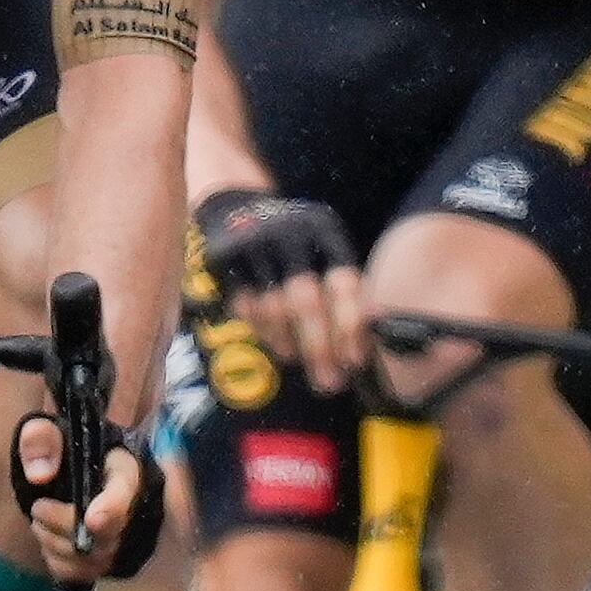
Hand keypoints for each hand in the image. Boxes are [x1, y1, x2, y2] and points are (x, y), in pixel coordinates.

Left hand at [10, 420, 163, 584]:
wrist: (65, 475)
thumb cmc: (61, 449)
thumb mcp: (47, 431)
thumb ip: (41, 439)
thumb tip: (39, 474)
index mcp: (123, 466)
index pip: (127, 488)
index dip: (114, 506)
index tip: (92, 520)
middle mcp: (133, 504)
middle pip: (110, 531)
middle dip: (66, 526)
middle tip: (37, 510)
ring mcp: (124, 537)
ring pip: (97, 558)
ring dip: (57, 546)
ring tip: (38, 524)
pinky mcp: (108, 559)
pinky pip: (85, 574)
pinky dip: (60, 565)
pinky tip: (49, 545)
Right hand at [197, 188, 368, 393]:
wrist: (235, 208)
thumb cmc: (294, 243)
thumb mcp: (323, 250)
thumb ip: (344, 289)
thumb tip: (364, 347)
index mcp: (324, 232)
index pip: (344, 281)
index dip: (351, 324)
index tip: (356, 360)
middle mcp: (290, 235)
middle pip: (307, 301)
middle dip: (319, 347)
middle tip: (329, 381)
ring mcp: (254, 246)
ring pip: (273, 308)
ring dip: (288, 342)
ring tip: (298, 360)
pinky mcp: (225, 260)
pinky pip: (245, 306)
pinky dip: (262, 331)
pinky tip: (276, 343)